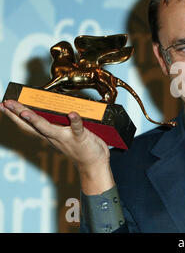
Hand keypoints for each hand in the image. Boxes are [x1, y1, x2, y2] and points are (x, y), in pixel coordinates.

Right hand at [0, 99, 114, 193]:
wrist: (94, 163)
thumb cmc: (80, 147)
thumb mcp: (65, 135)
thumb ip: (58, 123)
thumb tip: (55, 106)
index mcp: (49, 134)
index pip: (28, 124)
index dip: (14, 115)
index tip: (3, 105)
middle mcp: (54, 136)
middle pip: (31, 124)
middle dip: (17, 113)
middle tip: (5, 103)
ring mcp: (66, 137)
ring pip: (48, 128)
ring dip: (36, 120)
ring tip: (25, 111)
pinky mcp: (80, 137)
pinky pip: (77, 127)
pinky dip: (75, 120)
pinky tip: (72, 113)